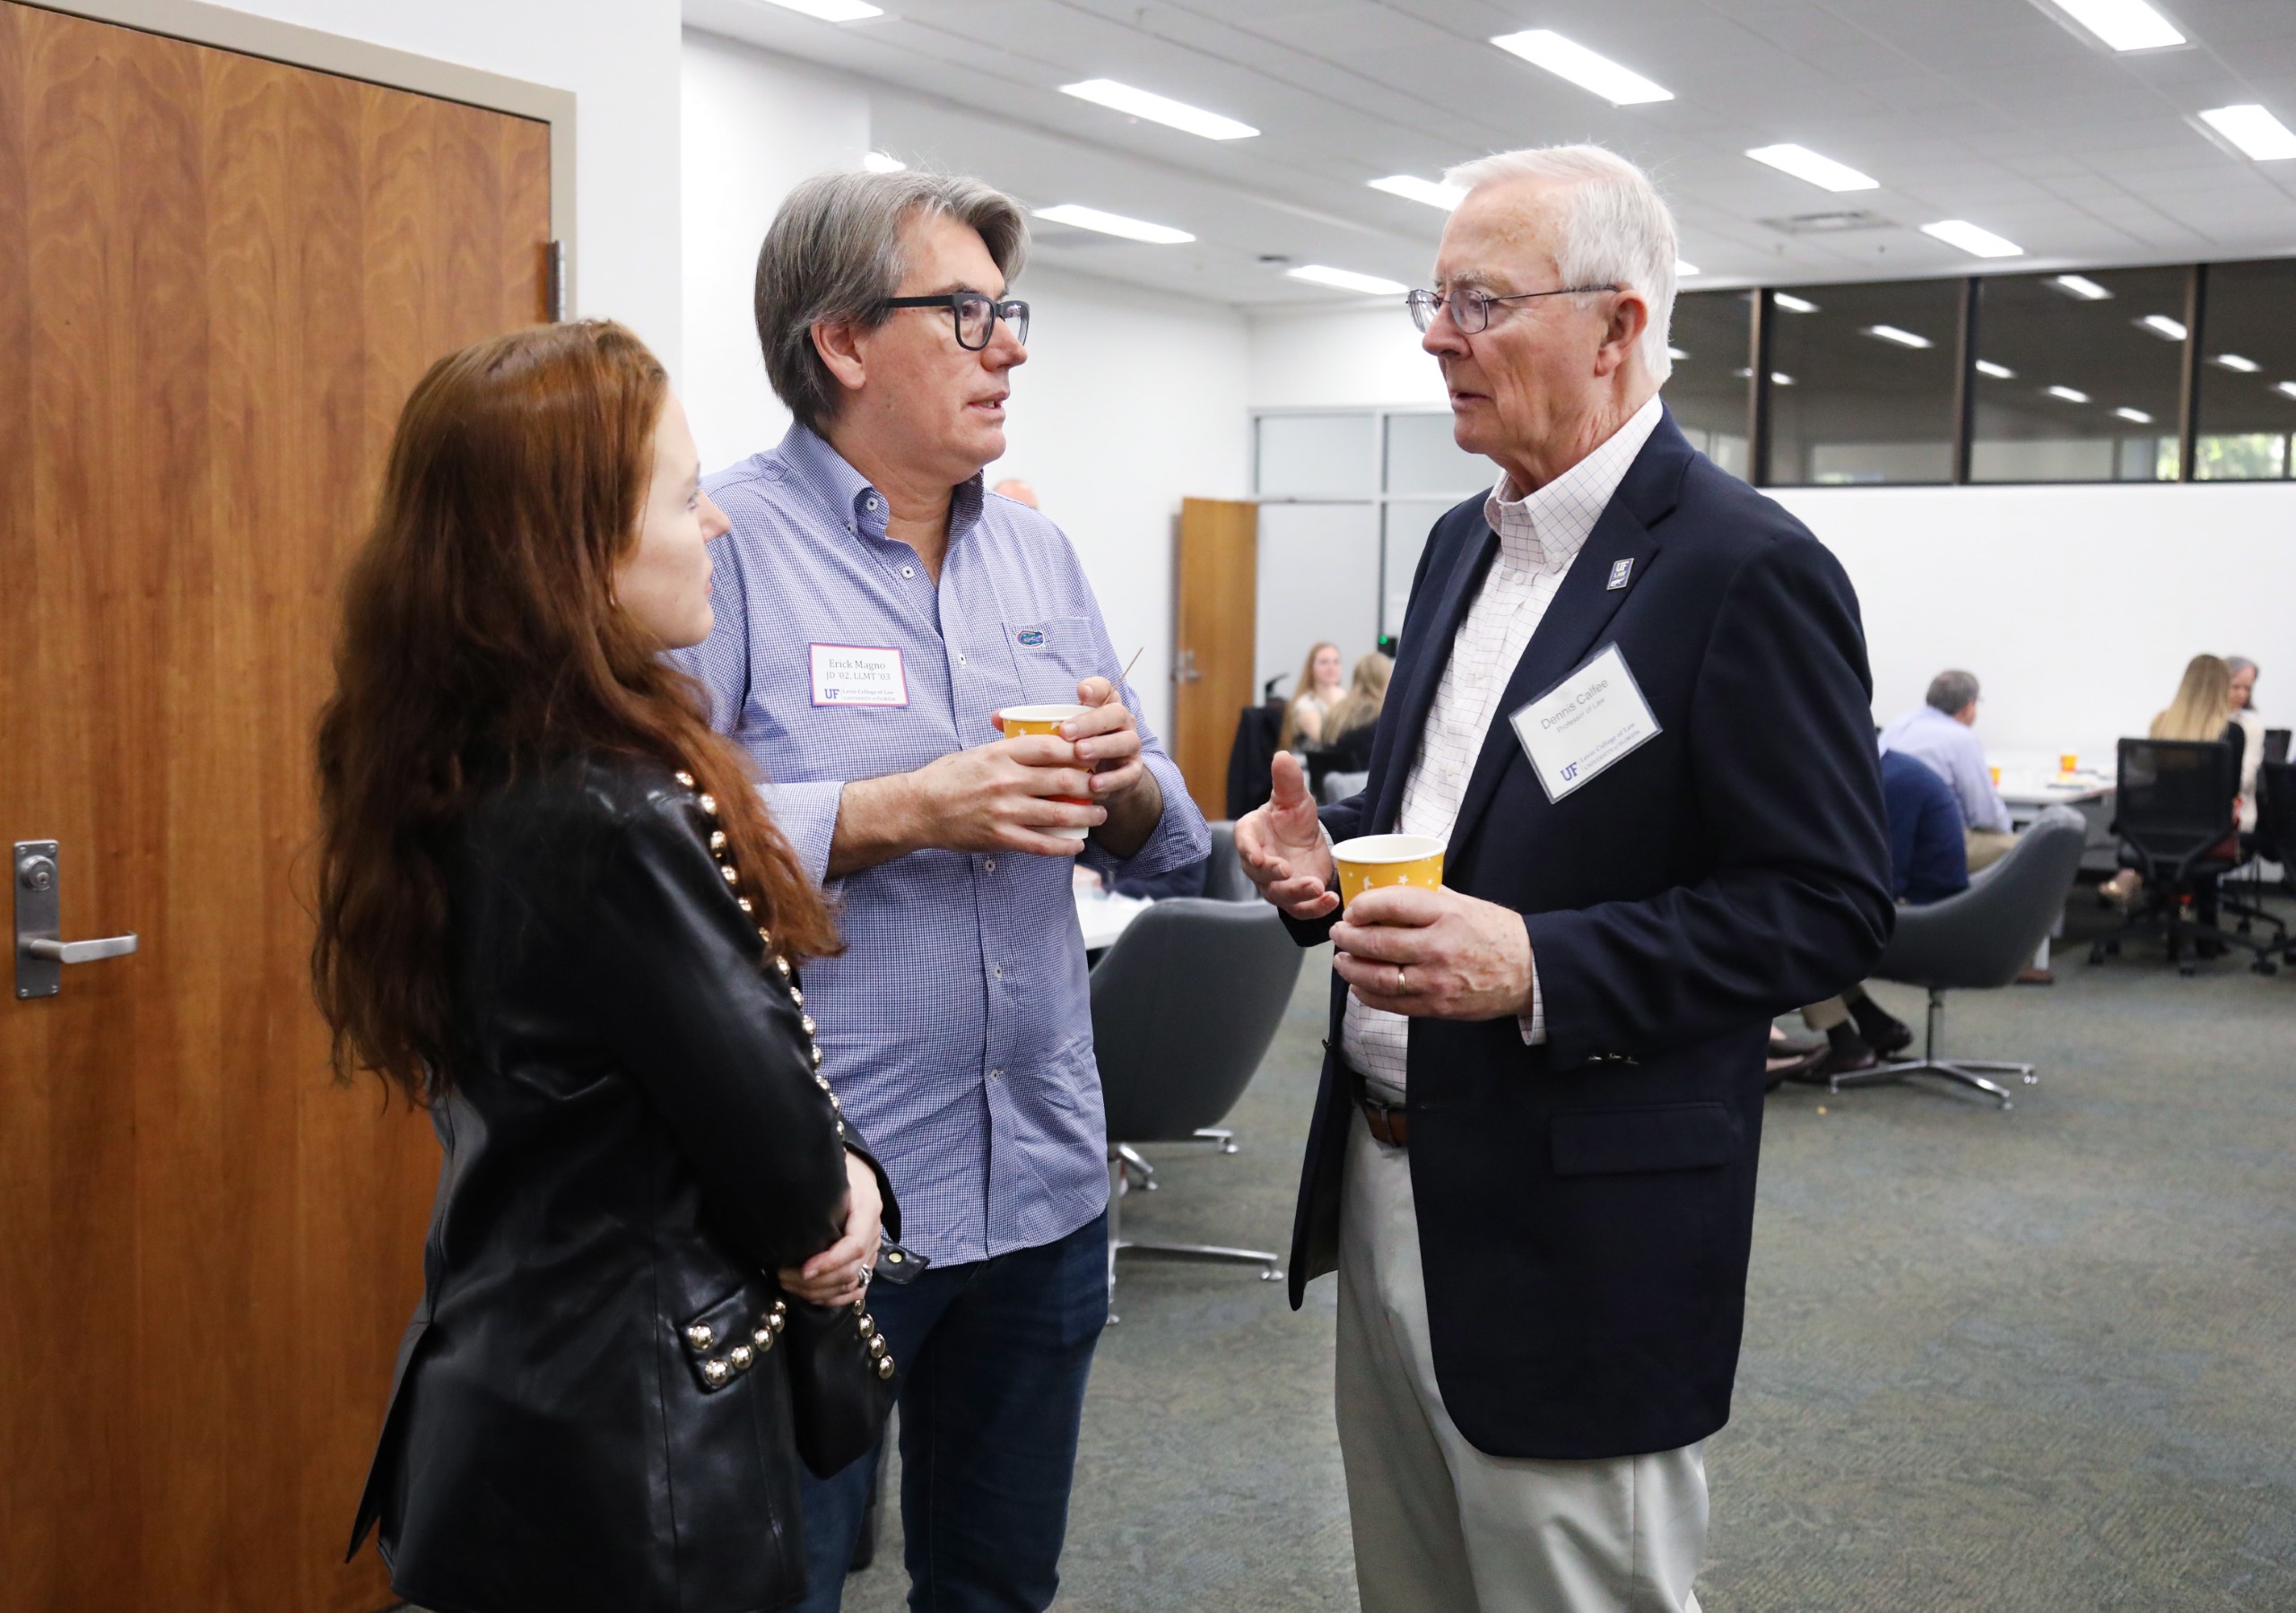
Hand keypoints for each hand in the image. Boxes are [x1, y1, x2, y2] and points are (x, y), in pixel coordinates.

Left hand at [778, 1151, 883, 1307]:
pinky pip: (856, 1288)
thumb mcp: (831, 1174)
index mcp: (867, 1209)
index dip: (828, 1262)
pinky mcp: (866, 1260)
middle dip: (815, 1281)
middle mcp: (874, 1233)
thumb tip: (784, 1206)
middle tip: (783, 1276)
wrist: (857, 1172)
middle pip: (851, 1271)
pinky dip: (834, 1298)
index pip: (853, 1246)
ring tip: (788, 1284)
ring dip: (819, 1291)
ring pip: (852, 1283)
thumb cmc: (839, 1170)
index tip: (802, 1268)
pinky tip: (812, 1296)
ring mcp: (873, 1249)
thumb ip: (817, 1192)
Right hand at [880, 733, 1107, 859]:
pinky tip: (1077, 844)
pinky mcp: (1000, 837)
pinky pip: (1041, 844)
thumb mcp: (979, 752)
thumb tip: (1044, 744)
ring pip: (1059, 814)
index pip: (1051, 747)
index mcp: (1002, 754)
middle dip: (1090, 785)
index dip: (1079, 751)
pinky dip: (1064, 846)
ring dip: (1086, 816)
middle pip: (1063, 781)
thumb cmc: (948, 777)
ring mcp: (1005, 811)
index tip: (1092, 755)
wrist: (918, 808)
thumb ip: (1010, 749)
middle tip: (1103, 787)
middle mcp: (1006, 781)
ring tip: (1100, 815)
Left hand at [1039, 677, 1146, 805]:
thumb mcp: (1056, 735)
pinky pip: (1129, 773)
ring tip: (1080, 754)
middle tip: (1066, 732)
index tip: (1080, 691)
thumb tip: (997, 717)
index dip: (1095, 688)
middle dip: (1092, 721)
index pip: (1105, 689)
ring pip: (1126, 741)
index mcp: (1102, 707)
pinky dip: (1112, 779)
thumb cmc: (1072, 751)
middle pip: (1116, 713)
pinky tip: (1094, 784)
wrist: (1100, 783)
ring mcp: (1130, 746)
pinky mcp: (1133, 772)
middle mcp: (1120, 723)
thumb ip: (1030, 724)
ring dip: (1103, 746)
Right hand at [1235, 752, 1337, 919]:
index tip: (1257, 856)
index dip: (1248, 850)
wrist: (1309, 841)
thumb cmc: (1293, 818)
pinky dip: (1315, 908)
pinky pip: (1300, 909)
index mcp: (1251, 834)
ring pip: (1279, 895)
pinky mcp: (1294, 899)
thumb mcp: (1295, 797)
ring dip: (1296, 894)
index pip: (1244, 842)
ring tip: (1317, 888)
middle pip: (1259, 874)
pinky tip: (1331, 900)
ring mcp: (1274, 884)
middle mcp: (1258, 862)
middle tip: (1287, 871)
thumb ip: (1287, 780)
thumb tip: (1282, 756)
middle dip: (1273, 874)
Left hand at [1331, 884, 1533, 1020]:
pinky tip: (1358, 985)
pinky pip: (1392, 1003)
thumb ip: (1428, 897)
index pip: (1390, 904)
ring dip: (1351, 968)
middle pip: (1377, 942)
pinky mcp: (1437, 1007)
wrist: (1529, 972)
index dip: (1362, 906)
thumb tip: (1389, 889)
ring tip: (1341, 960)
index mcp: (1446, 914)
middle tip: (1339, 933)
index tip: (1352, 909)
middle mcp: (1438, 947)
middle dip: (1348, 937)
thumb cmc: (1497, 933)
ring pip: (1378, 977)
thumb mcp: (1465, 903)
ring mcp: (1436, 981)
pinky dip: (1368, 994)